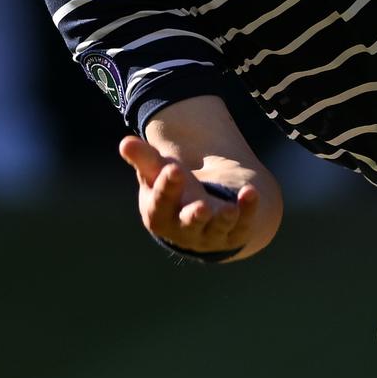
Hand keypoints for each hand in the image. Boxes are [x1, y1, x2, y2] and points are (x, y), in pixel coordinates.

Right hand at [119, 136, 260, 255]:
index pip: (161, 203)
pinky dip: (248, 209)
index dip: (167, 187)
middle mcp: (184, 229)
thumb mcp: (157, 173)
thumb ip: (145, 159)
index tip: (173, 169)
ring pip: (217, 228)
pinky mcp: (233, 233)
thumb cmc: (172, 190)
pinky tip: (251, 192)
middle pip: (188, 224)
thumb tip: (125, 143)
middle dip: (194, 216)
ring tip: (230, 208)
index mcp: (159, 215)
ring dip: (224, 218)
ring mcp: (210, 234)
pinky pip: (243, 223)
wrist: (199, 212)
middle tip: (201, 207)